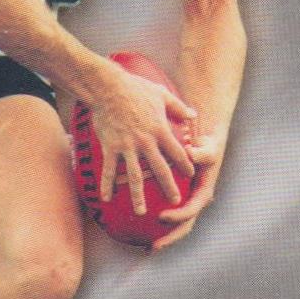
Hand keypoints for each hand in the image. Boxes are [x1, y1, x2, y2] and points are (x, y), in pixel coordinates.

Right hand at [89, 63, 195, 213]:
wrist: (107, 87)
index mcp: (160, 130)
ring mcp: (127, 147)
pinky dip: (107, 185)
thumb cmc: (135, 88)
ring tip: (142, 211)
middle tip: (176, 201)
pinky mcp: (110, 147)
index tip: (190, 175)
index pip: (177, 152)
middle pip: (160, 170)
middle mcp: (146, 142)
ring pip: (134, 176)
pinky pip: (109, 170)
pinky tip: (107, 198)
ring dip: (138, 195)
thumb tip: (192, 114)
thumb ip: (178, 106)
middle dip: (169, 187)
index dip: (185, 165)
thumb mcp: (161, 94)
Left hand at [152, 127, 227, 251]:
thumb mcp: (206, 149)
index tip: (161, 217)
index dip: (178, 216)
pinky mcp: (177, 201)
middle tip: (153, 246)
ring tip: (143, 248)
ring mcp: (186, 204)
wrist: (205, 147)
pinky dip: (152, 221)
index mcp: (202, 194)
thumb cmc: (204, 147)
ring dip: (160, 237)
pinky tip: (134, 227)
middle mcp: (195, 203)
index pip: (191, 210)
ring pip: (173, 225)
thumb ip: (200, 153)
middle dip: (169, 238)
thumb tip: (191, 154)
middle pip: (183, 226)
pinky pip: (165, 213)